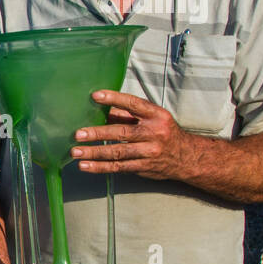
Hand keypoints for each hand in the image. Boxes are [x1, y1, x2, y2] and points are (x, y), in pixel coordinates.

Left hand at [71, 89, 196, 179]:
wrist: (187, 157)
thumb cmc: (163, 132)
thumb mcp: (152, 118)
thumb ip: (127, 114)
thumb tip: (101, 108)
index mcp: (156, 115)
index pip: (134, 104)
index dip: (115, 99)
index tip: (95, 96)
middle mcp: (154, 133)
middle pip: (122, 132)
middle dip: (98, 133)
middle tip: (78, 134)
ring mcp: (149, 152)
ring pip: (118, 152)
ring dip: (94, 153)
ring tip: (76, 152)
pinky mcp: (143, 167)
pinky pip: (118, 167)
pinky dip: (100, 167)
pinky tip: (85, 166)